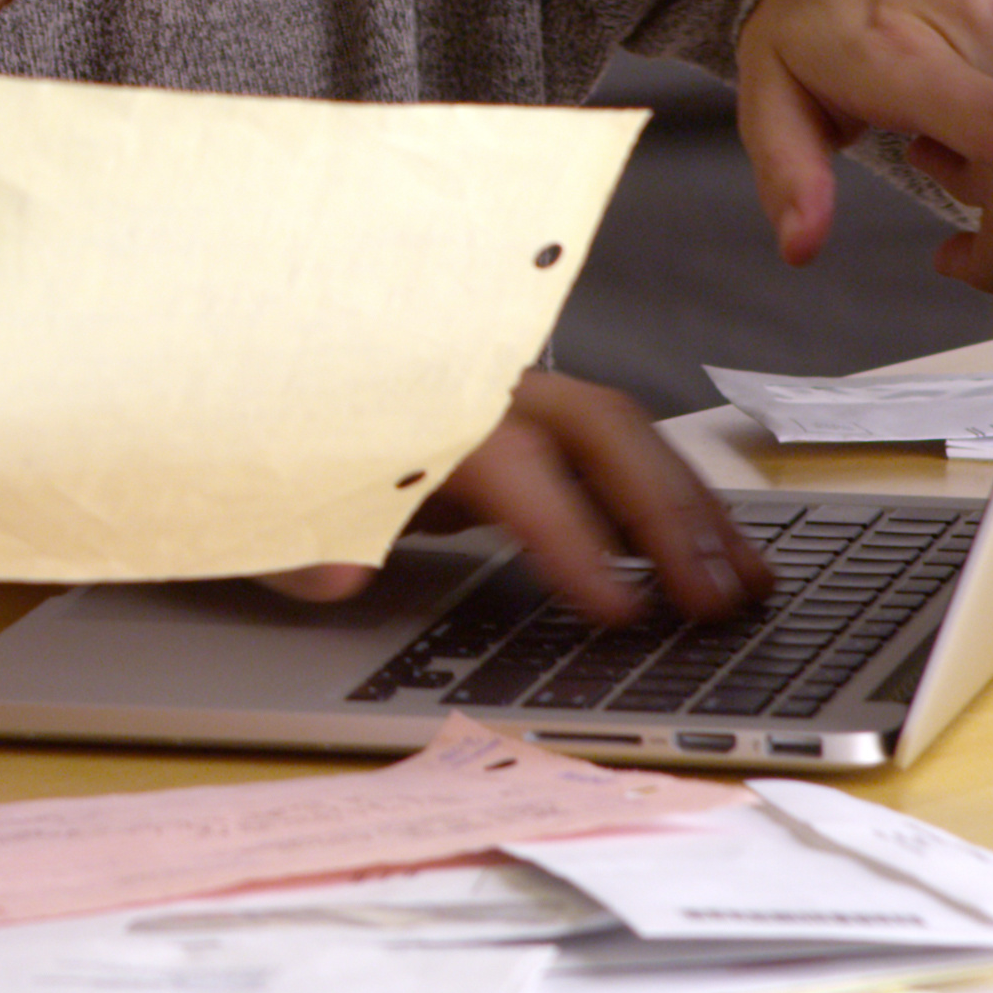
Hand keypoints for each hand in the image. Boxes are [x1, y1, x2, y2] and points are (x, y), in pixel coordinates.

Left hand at [262, 371, 769, 623]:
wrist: (243, 381)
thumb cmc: (255, 445)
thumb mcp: (254, 503)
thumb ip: (294, 539)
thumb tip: (340, 568)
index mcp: (410, 406)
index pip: (514, 467)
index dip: (571, 540)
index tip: (619, 610)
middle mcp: (472, 390)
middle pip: (597, 430)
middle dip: (667, 515)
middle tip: (716, 602)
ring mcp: (504, 401)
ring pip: (621, 434)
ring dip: (691, 507)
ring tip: (749, 586)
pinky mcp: (521, 427)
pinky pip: (611, 452)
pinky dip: (669, 498)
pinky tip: (712, 555)